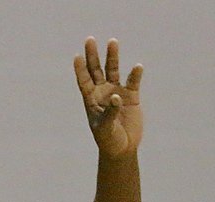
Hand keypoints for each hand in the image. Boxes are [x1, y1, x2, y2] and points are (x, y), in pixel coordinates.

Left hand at [74, 37, 142, 157]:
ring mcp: (117, 92)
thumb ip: (110, 112)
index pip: (84, 81)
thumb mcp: (105, 129)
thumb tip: (117, 96)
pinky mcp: (131, 96)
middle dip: (93, 55)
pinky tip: (137, 67)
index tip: (77, 57)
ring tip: (112, 42)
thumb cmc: (108, 140)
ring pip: (113, 70)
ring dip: (112, 56)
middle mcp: (102, 92)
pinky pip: (133, 81)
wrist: (123, 148)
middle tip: (90, 40)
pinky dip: (135, 74)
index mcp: (91, 100)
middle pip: (96, 70)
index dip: (80, 69)